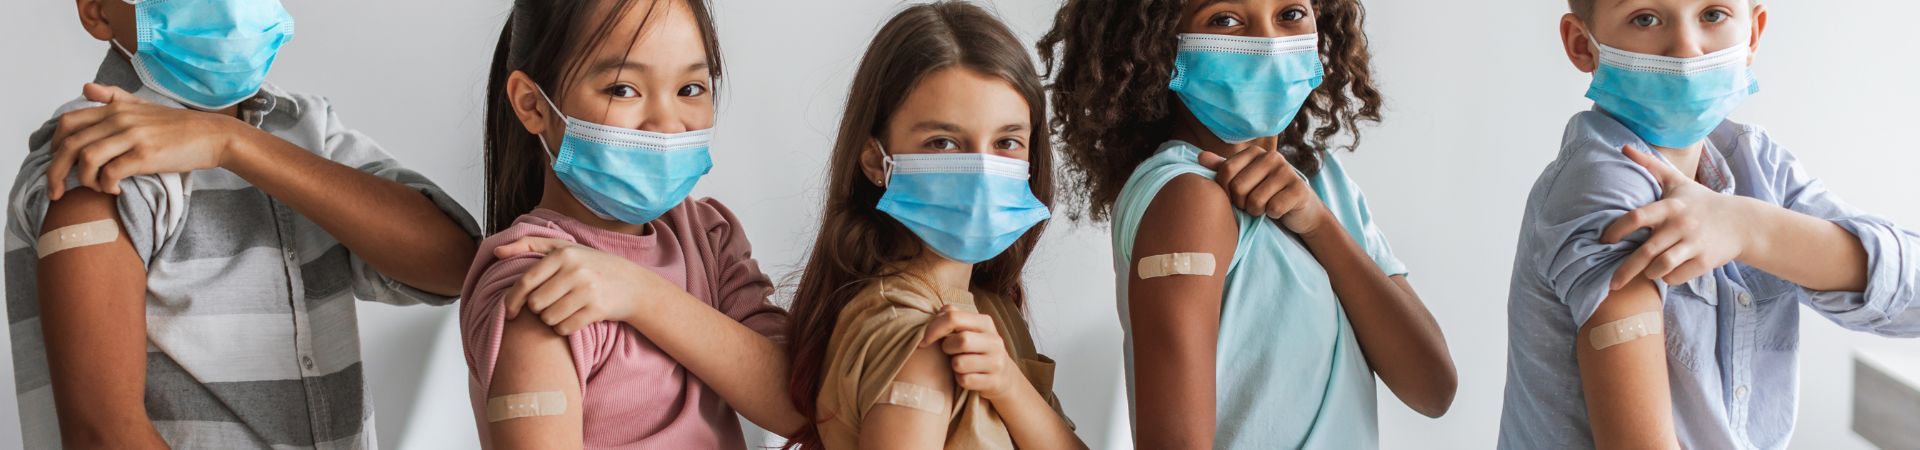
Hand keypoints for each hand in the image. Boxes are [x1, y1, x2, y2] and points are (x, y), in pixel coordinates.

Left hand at [47, 83, 251, 199]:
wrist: (212, 135)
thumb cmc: (178, 126)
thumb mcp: (143, 105)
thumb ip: (113, 96)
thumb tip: (85, 87)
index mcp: (115, 108)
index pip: (68, 123)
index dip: (54, 147)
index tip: (57, 166)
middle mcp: (119, 119)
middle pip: (70, 144)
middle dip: (56, 171)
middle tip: (57, 190)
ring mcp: (133, 136)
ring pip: (87, 158)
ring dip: (84, 180)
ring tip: (95, 188)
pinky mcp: (146, 155)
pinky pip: (111, 173)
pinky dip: (106, 186)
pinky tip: (115, 189)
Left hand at [495, 237, 673, 334]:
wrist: (633, 284)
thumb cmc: (593, 265)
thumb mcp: (565, 248)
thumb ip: (529, 245)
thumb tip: (496, 252)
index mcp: (563, 254)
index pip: (525, 282)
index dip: (512, 301)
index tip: (510, 312)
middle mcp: (575, 270)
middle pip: (535, 304)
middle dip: (537, 309)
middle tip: (549, 305)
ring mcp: (587, 290)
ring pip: (548, 318)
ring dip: (551, 320)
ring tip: (563, 310)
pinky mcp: (597, 309)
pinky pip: (564, 328)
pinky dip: (564, 328)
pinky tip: (573, 318)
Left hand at [917, 305, 1020, 400]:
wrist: (1003, 376)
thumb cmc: (976, 349)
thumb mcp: (969, 329)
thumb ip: (952, 317)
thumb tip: (935, 315)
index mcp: (985, 322)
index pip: (953, 317)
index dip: (933, 329)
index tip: (924, 340)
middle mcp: (994, 341)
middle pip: (960, 340)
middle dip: (947, 348)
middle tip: (949, 352)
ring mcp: (996, 362)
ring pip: (960, 363)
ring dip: (953, 366)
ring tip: (959, 365)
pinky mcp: (994, 381)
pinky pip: (964, 381)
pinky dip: (960, 380)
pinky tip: (967, 377)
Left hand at [1198, 147, 1330, 236]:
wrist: (1299, 209)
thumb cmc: (1266, 194)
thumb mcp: (1244, 179)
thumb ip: (1224, 168)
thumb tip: (1200, 156)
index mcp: (1254, 152)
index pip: (1225, 171)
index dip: (1225, 191)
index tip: (1234, 197)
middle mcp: (1272, 157)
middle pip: (1238, 187)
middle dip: (1241, 203)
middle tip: (1251, 204)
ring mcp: (1287, 171)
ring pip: (1255, 200)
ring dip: (1257, 211)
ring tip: (1264, 207)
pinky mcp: (1299, 189)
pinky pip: (1273, 208)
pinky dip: (1273, 215)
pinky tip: (1279, 210)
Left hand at [1604, 145, 1758, 289]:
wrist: (1741, 222)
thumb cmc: (1701, 201)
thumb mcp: (1677, 181)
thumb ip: (1650, 165)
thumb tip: (1623, 147)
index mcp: (1670, 206)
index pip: (1637, 217)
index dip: (1616, 230)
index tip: (1604, 240)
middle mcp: (1681, 225)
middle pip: (1645, 252)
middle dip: (1625, 270)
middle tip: (1611, 282)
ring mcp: (1694, 244)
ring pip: (1661, 267)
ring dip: (1650, 273)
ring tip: (1646, 272)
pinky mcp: (1705, 261)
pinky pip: (1677, 276)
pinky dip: (1668, 278)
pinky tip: (1666, 273)